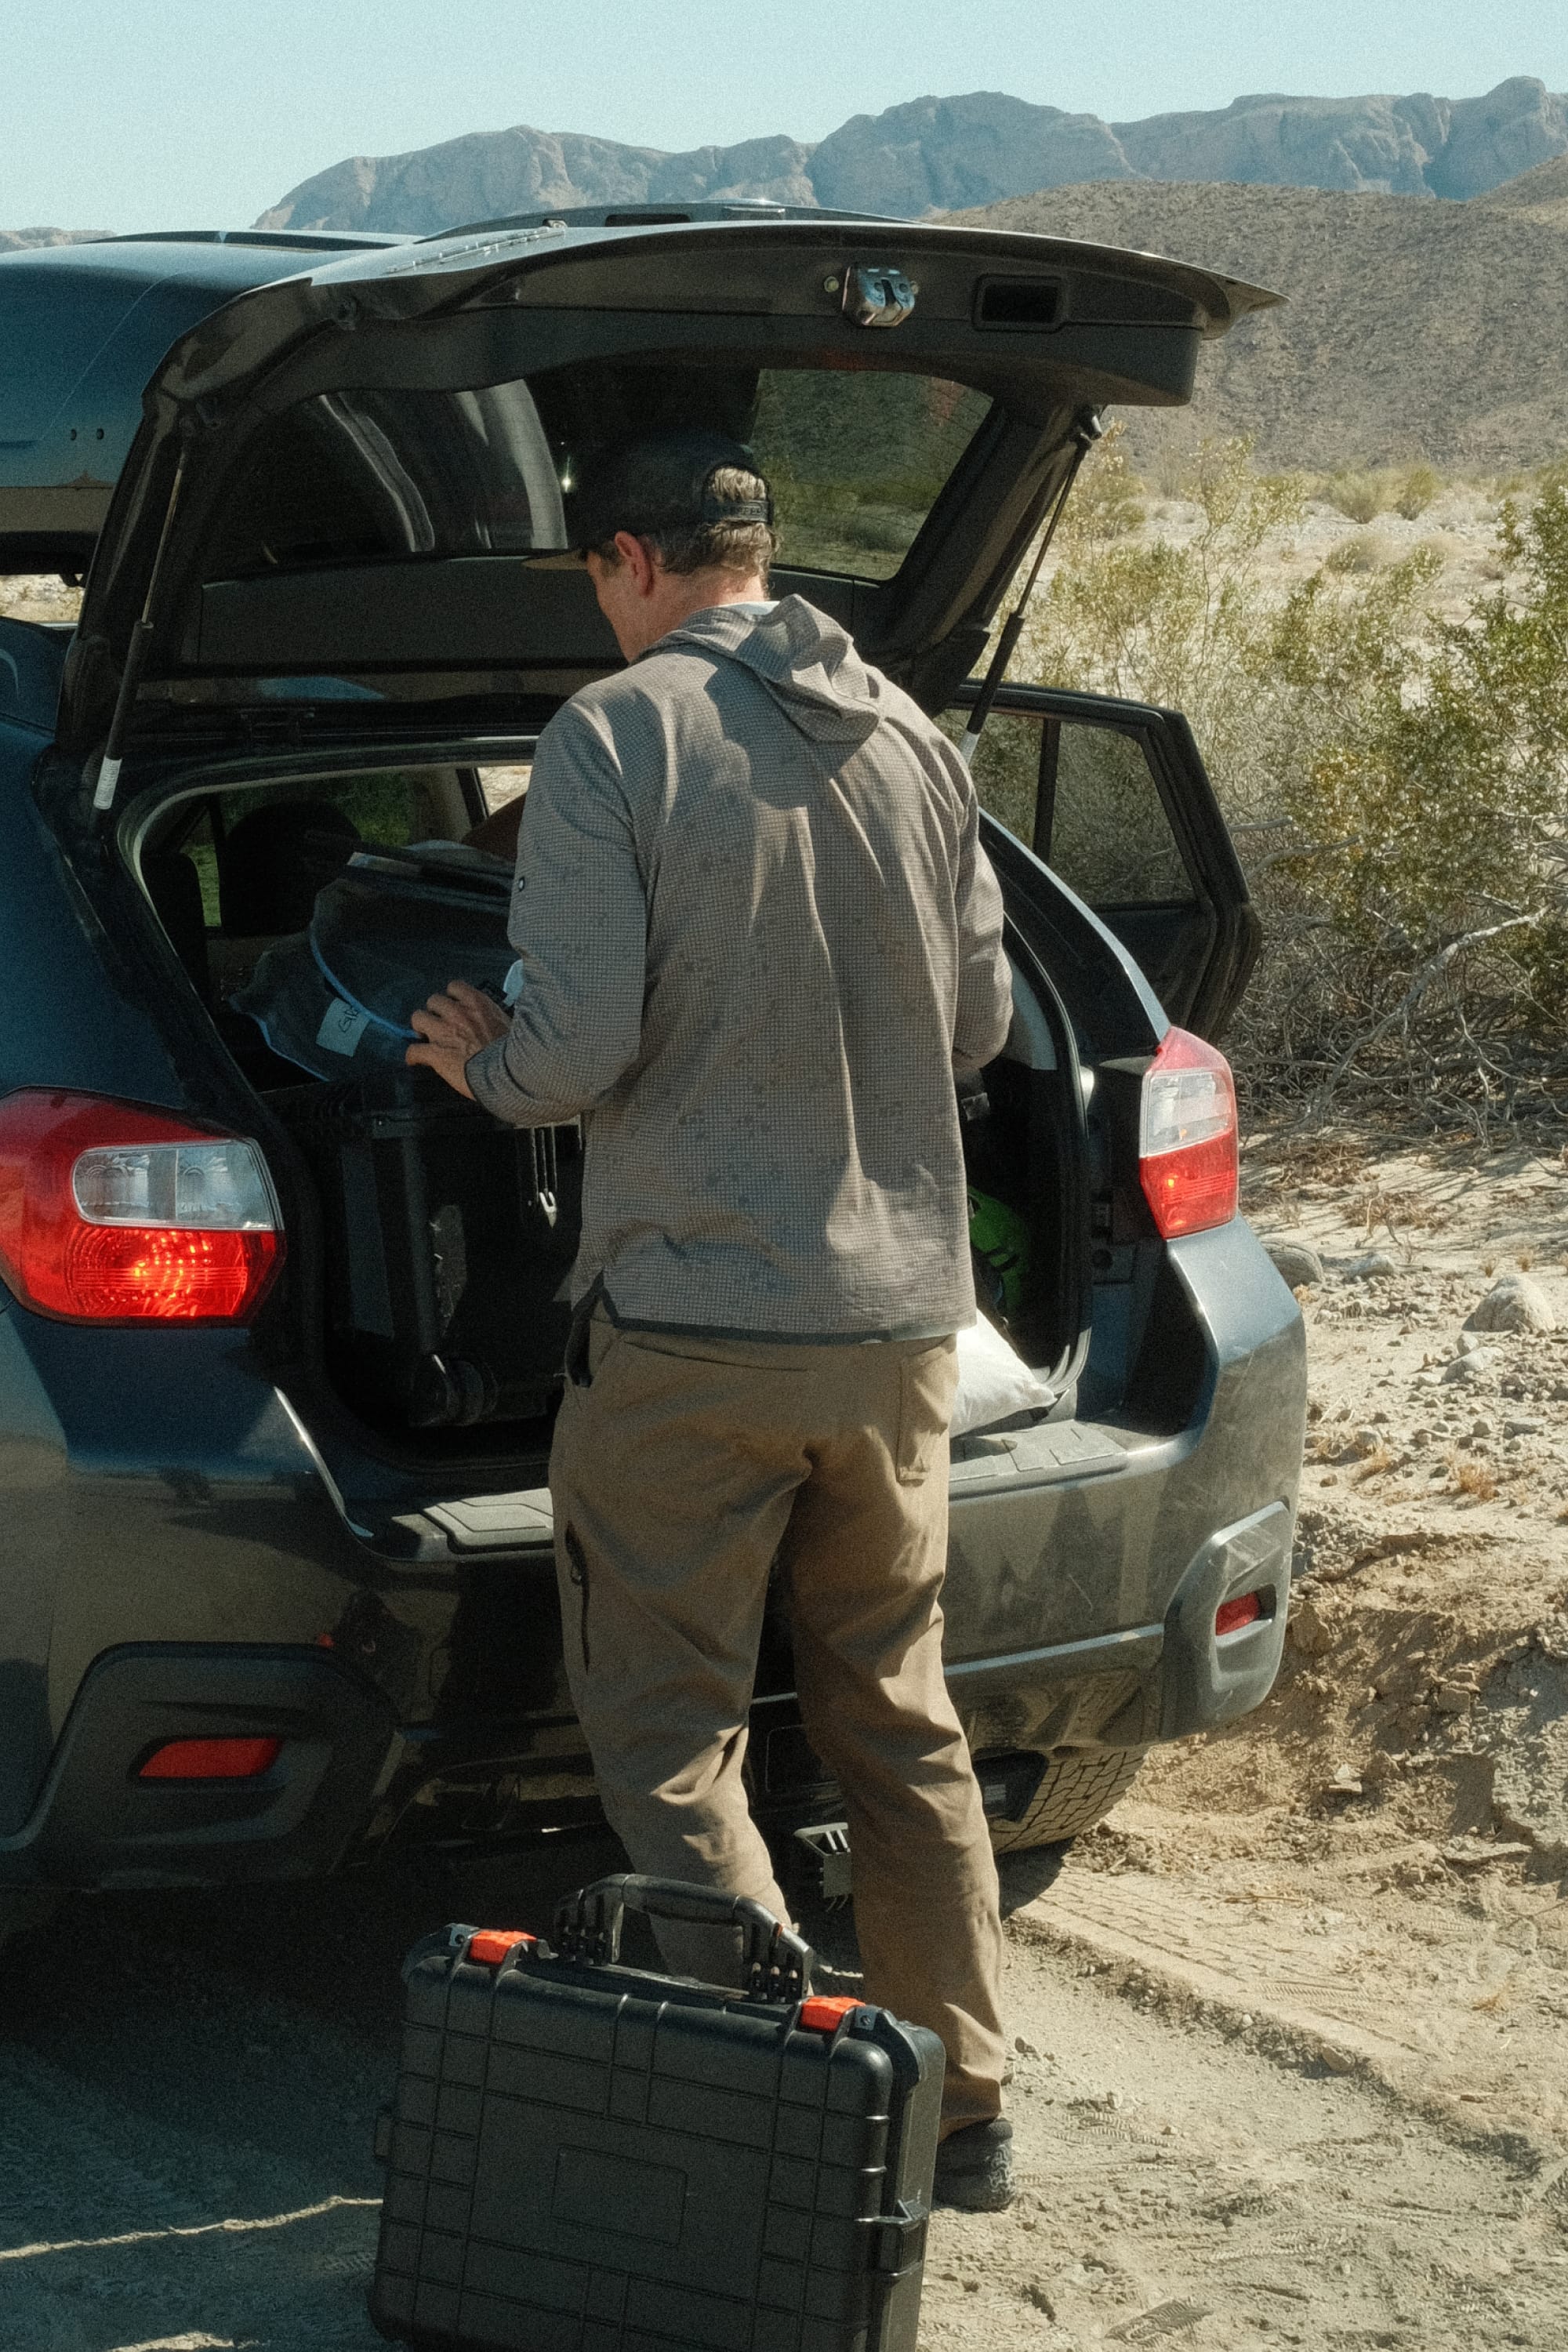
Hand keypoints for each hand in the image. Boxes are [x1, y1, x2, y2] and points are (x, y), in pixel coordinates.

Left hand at [406, 978, 510, 1097]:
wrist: (509, 1074)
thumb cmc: (515, 1052)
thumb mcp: (510, 1024)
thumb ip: (494, 1017)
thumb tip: (494, 1021)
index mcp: (477, 1003)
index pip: (455, 987)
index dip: (452, 997)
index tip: (455, 1007)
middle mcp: (457, 1012)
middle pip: (433, 1000)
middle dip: (435, 1012)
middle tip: (440, 1024)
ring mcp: (444, 1032)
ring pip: (417, 1018)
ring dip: (421, 1027)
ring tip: (425, 1038)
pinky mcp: (435, 1053)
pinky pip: (413, 1050)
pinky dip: (412, 1056)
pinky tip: (414, 1061)